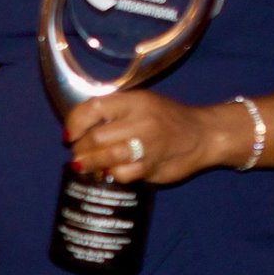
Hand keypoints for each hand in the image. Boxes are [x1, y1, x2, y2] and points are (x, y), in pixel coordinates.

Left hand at [65, 90, 231, 184]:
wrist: (204, 134)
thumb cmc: (166, 117)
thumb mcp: (141, 102)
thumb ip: (114, 111)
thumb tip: (77, 128)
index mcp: (135, 101)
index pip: (95, 107)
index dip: (75, 122)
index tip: (69, 134)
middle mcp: (142, 121)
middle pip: (98, 136)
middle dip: (81, 147)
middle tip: (77, 152)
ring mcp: (149, 146)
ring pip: (108, 157)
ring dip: (90, 163)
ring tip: (82, 165)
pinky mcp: (154, 166)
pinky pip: (124, 173)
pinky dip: (113, 173)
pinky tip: (110, 171)